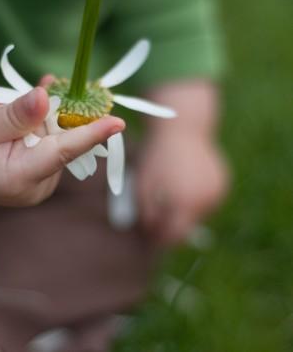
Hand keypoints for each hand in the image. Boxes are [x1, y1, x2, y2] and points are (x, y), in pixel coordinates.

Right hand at [0, 87, 124, 205]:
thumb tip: (46, 96)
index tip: (118, 122)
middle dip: (61, 112)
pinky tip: (34, 115)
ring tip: (33, 97)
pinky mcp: (45, 178)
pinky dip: (48, 127)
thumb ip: (14, 115)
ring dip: (51, 118)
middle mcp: (38, 186)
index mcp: (19, 178)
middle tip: (50, 83)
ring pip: (61, 142)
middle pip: (64, 142)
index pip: (62, 153)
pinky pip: (55, 147)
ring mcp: (43, 184)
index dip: (90, 135)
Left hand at [137, 128, 227, 244]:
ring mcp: (218, 191)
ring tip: (170, 196)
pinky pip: (207, 201)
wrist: (182, 128)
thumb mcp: (143, 185)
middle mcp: (206, 200)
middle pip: (188, 226)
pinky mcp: (223, 183)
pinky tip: (184, 186)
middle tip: (158, 218)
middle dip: (172, 226)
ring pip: (198, 215)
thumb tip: (151, 231)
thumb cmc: (157, 157)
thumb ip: (147, 213)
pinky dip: (196, 200)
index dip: (162, 239)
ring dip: (185, 213)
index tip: (151, 238)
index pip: (174, 235)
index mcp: (185, 202)